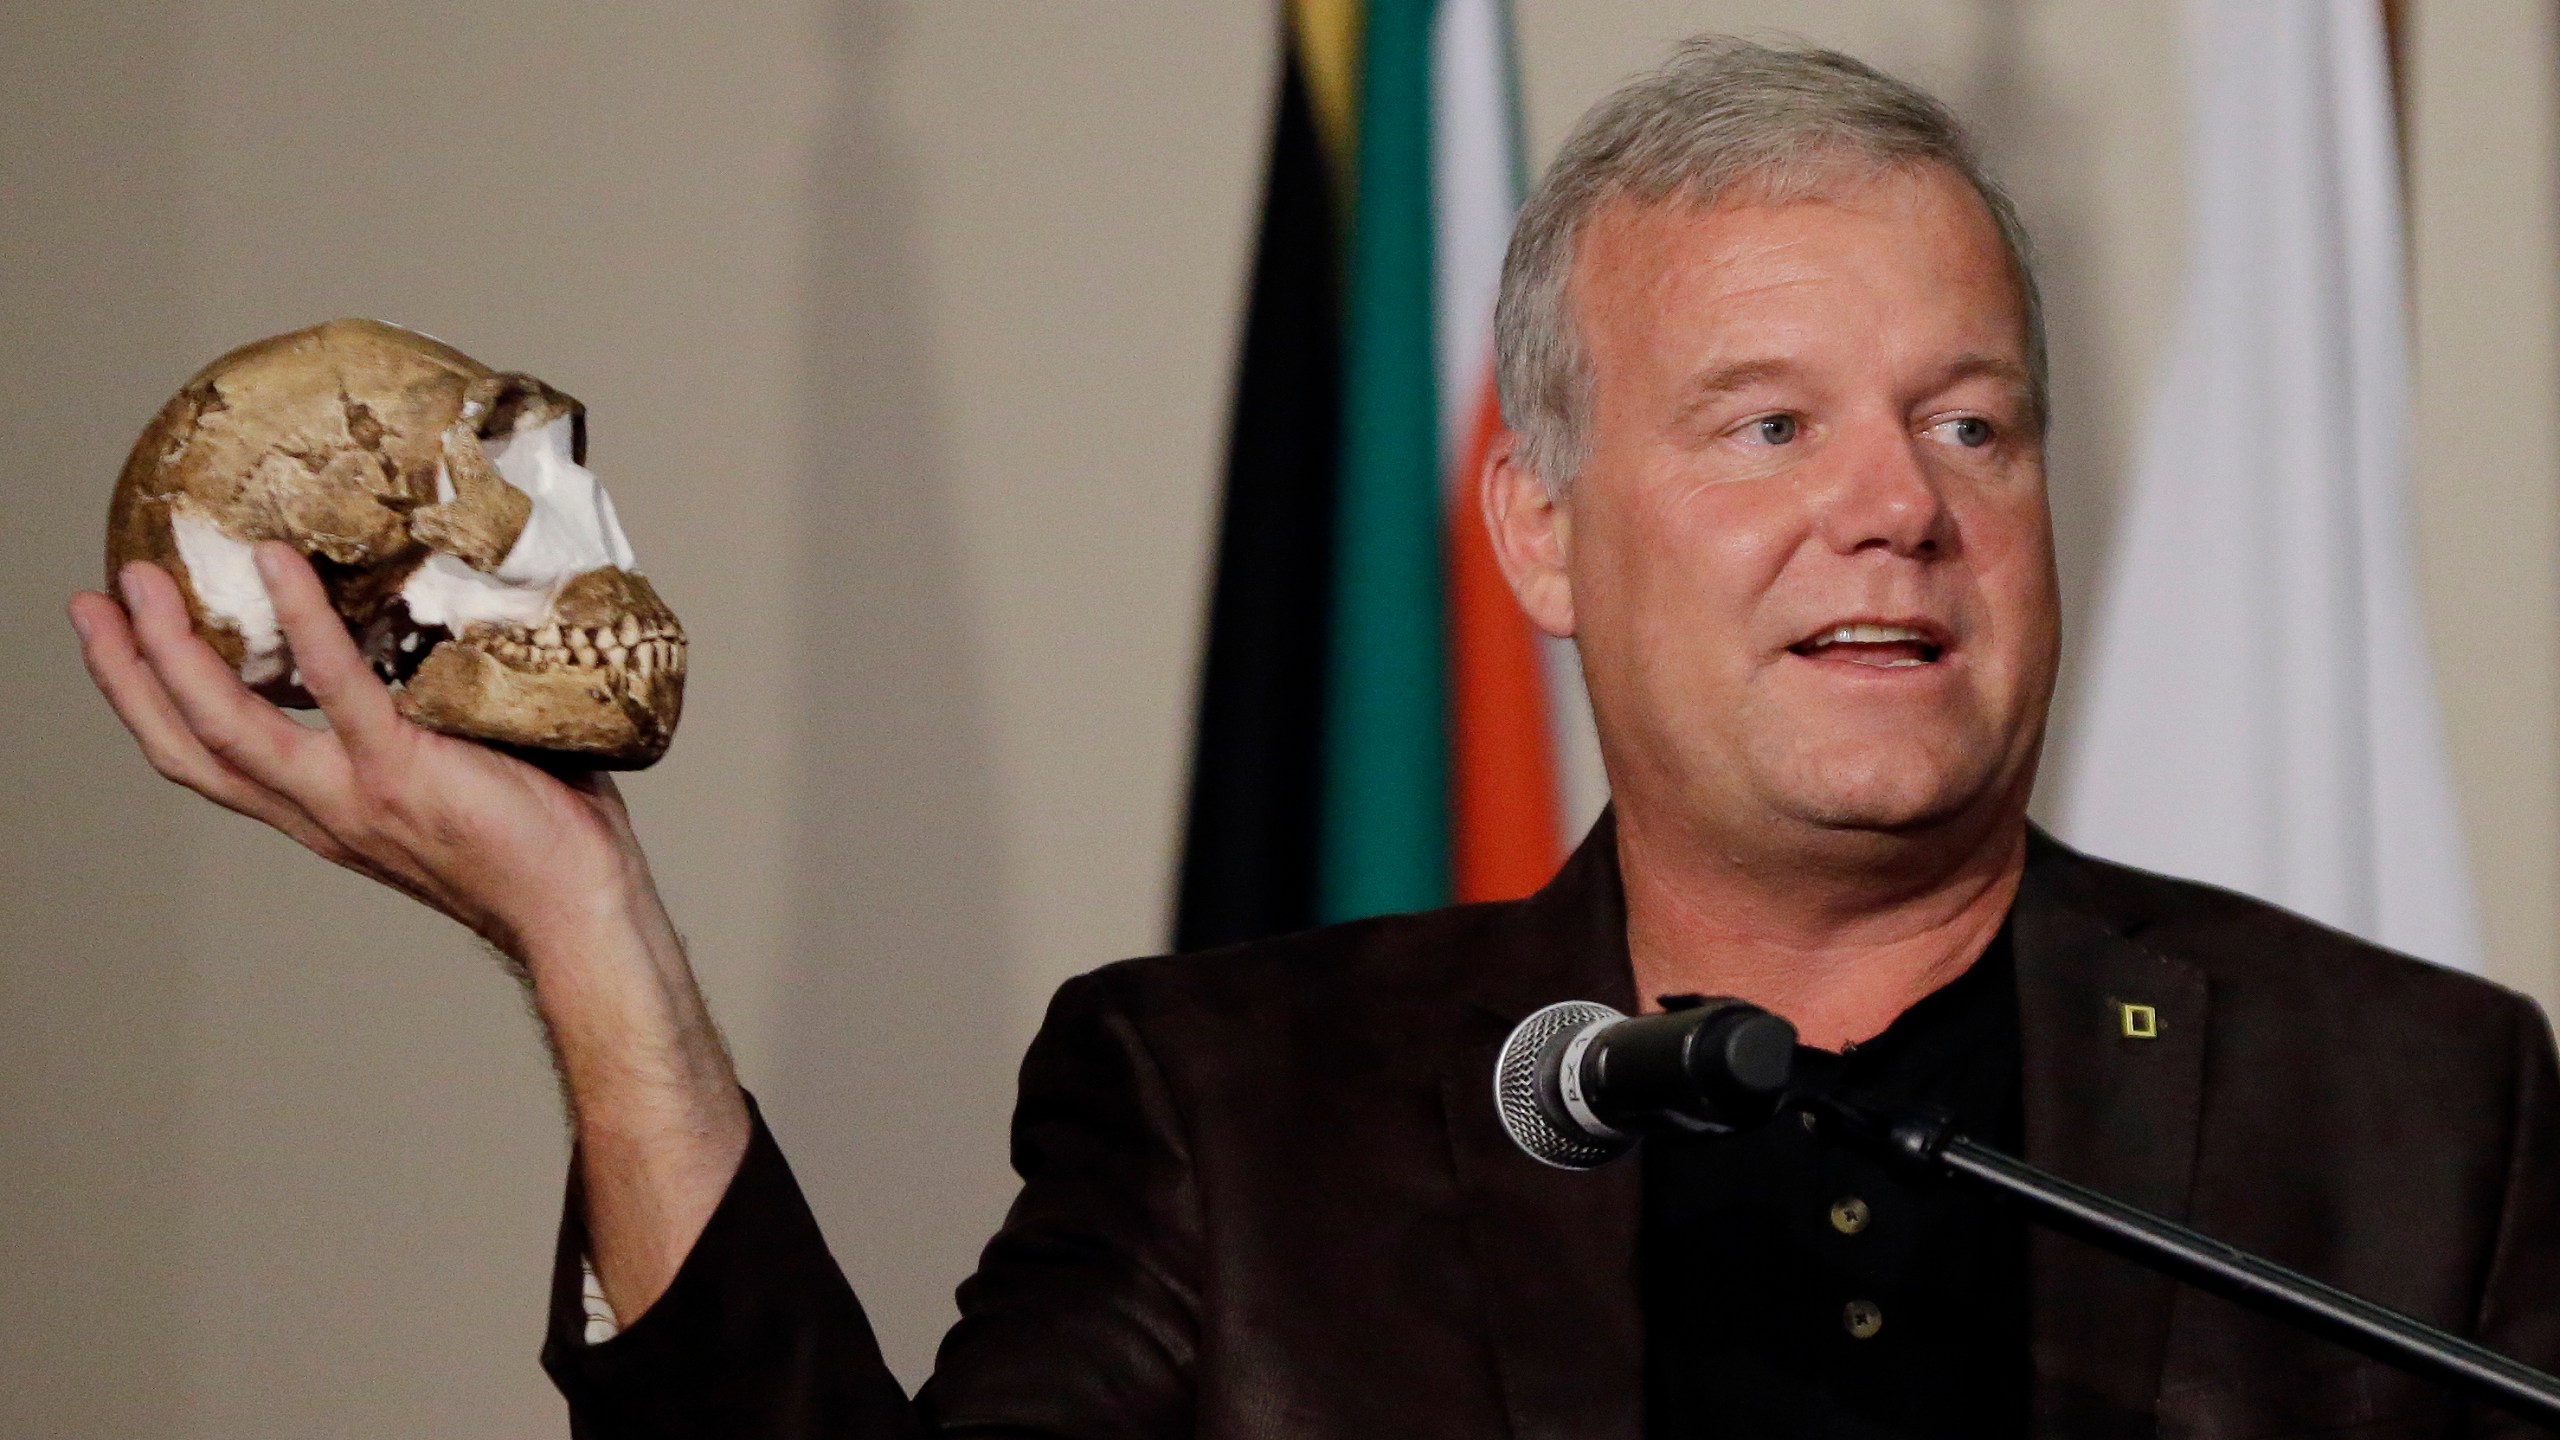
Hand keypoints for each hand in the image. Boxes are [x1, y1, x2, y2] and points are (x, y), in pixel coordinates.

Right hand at [71, 546, 631, 959]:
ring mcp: (353, 795)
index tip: (119, 638)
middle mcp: (321, 811)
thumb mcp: (452, 771)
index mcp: (325, 814)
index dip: (152, 702)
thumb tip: (427, 627)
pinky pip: (336, 686)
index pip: (211, 760)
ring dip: (173, 649)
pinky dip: (303, 622)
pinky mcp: (401, 772)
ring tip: (144, 578)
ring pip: (225, 723)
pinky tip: (278, 565)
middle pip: (188, 743)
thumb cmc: (540, 839)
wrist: (579, 909)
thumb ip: (419, 716)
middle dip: (129, 670)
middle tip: (98, 596)